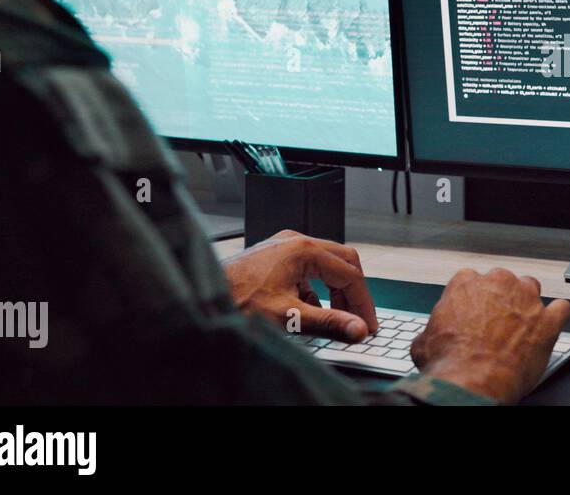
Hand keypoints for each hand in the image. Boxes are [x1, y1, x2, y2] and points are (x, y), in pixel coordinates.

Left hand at [222, 231, 377, 342]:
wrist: (202, 298)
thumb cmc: (236, 302)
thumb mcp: (289, 316)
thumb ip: (329, 322)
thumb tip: (357, 328)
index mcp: (303, 250)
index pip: (350, 273)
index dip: (362, 302)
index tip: (367, 324)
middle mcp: (295, 242)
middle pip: (342, 261)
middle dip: (352, 292)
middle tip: (357, 318)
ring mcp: (283, 247)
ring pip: (325, 264)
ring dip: (334, 290)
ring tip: (335, 316)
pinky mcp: (274, 256)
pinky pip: (306, 268)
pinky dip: (315, 288)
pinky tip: (308, 309)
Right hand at [411, 268, 569, 404]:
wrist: (472, 381)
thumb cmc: (449, 363)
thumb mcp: (424, 342)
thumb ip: (434, 328)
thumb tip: (430, 337)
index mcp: (466, 283)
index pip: (472, 280)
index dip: (474, 299)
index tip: (474, 313)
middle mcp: (498, 284)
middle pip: (504, 280)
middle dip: (501, 298)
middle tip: (496, 322)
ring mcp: (526, 299)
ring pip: (532, 287)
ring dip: (528, 303)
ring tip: (522, 323)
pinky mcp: (547, 321)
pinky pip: (562, 308)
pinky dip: (558, 316)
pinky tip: (551, 325)